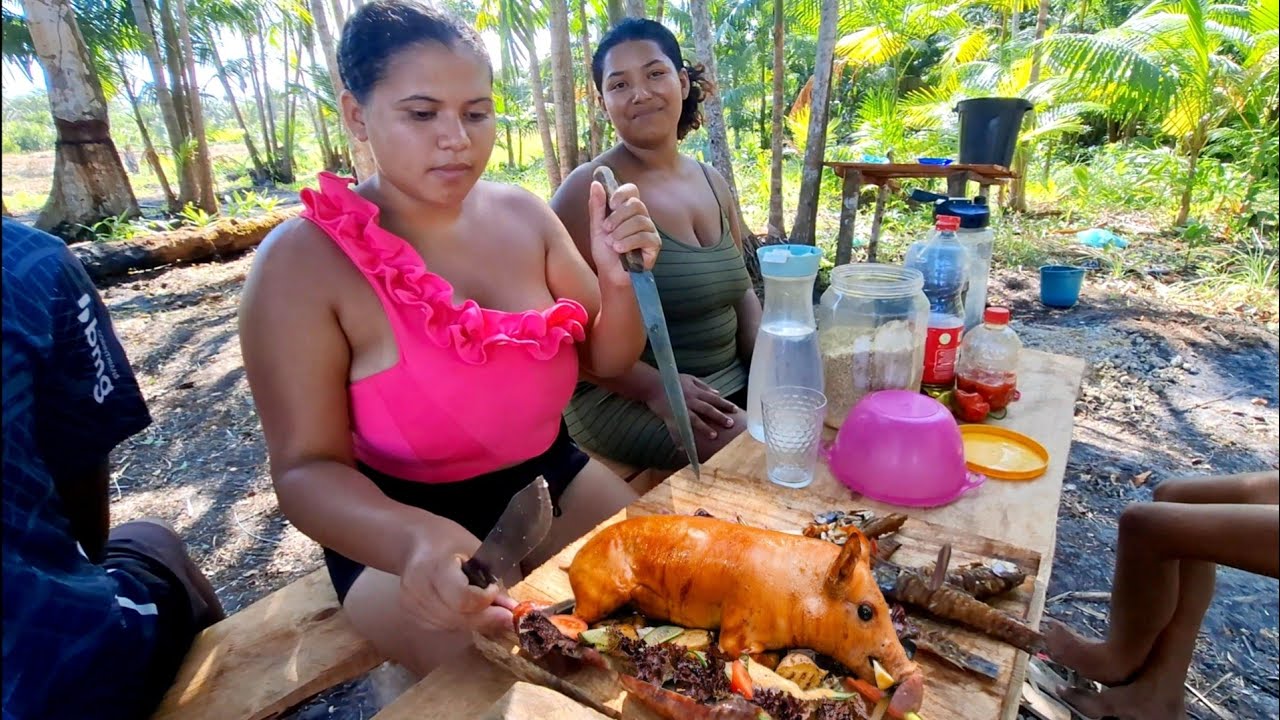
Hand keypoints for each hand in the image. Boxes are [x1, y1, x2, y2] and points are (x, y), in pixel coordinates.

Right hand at [398, 529, 513, 635]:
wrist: (413, 543)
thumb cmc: (447, 540)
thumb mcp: (476, 551)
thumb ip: (493, 580)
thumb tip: (514, 611)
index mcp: (434, 568)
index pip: (463, 599)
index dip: (484, 599)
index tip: (493, 589)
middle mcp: (417, 591)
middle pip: (458, 618)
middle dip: (486, 618)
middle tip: (506, 615)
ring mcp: (411, 606)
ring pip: (452, 626)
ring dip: (475, 621)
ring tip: (486, 608)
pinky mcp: (411, 616)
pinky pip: (443, 626)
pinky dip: (460, 621)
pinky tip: (466, 609)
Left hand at [588, 179, 660, 287]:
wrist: (610, 274)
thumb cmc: (605, 252)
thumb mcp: (596, 228)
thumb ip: (596, 206)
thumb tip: (595, 183)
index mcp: (627, 210)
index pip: (632, 190)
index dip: (622, 193)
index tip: (610, 204)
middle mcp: (641, 217)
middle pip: (636, 204)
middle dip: (617, 217)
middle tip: (606, 229)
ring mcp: (649, 230)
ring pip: (639, 220)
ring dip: (621, 232)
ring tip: (612, 244)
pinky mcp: (654, 244)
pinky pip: (644, 236)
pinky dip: (628, 242)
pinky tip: (619, 249)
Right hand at [646, 374, 739, 442]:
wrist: (653, 384)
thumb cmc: (671, 380)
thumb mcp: (690, 379)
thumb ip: (704, 386)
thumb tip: (717, 393)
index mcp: (696, 392)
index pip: (714, 399)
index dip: (725, 404)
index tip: (735, 410)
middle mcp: (690, 400)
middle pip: (708, 409)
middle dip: (720, 416)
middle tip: (730, 424)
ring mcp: (680, 409)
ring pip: (695, 419)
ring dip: (705, 428)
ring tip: (714, 436)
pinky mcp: (670, 416)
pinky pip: (676, 429)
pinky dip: (679, 439)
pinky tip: (683, 449)